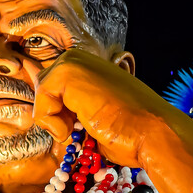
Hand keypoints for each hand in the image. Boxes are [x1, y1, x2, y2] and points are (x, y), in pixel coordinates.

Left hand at [33, 48, 166, 167]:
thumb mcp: (95, 117)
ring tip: (82, 128)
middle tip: (80, 129)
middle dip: (54, 115)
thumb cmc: (129, 133)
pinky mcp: (67, 72)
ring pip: (42, 95)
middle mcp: (80, 59)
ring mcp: (73, 62)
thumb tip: (48, 117)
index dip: (59, 113)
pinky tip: (78, 128)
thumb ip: (73, 109)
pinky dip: (53, 124)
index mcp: (88, 68)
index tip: (79, 129)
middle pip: (43, 90)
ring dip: (55, 121)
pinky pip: (40, 102)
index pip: (53, 88)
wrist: (152, 133)